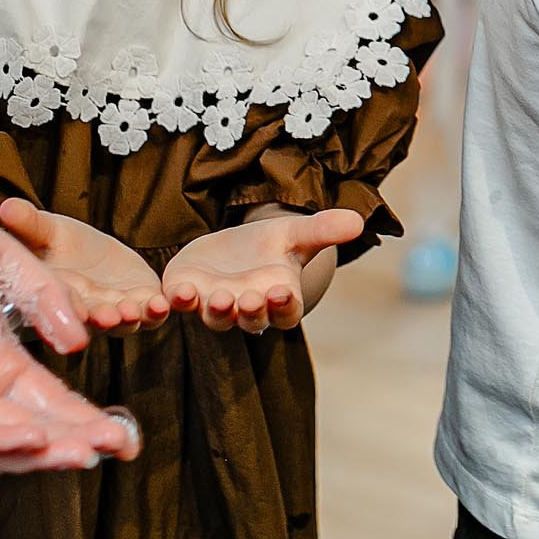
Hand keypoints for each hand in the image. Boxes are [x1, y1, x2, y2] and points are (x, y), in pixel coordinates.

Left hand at [0, 155, 140, 475]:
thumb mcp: (1, 259)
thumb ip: (43, 297)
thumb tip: (79, 345)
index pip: (45, 397)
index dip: (84, 416)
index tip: (124, 434)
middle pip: (25, 426)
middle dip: (72, 441)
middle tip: (118, 449)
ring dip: (36, 451)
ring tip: (82, 453)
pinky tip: (29, 436)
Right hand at [0, 201, 167, 333]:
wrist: (95, 251)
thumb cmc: (62, 244)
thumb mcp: (47, 230)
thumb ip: (29, 225)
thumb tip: (5, 207)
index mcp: (57, 297)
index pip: (60, 307)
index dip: (67, 310)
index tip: (75, 309)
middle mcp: (84, 313)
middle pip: (92, 320)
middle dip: (100, 320)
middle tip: (107, 316)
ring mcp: (114, 312)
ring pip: (123, 322)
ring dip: (129, 318)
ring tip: (133, 310)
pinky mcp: (142, 304)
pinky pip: (151, 313)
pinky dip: (157, 310)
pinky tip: (163, 303)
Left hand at [163, 209, 362, 332]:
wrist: (232, 249)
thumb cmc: (269, 246)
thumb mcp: (296, 233)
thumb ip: (324, 229)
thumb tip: (358, 221)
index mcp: (278, 296)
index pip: (285, 310)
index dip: (283, 305)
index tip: (282, 291)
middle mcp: (247, 307)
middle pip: (250, 318)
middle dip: (249, 310)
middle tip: (248, 299)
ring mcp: (215, 304)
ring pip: (216, 317)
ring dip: (217, 311)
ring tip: (219, 297)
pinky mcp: (187, 294)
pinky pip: (182, 304)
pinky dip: (180, 300)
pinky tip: (180, 290)